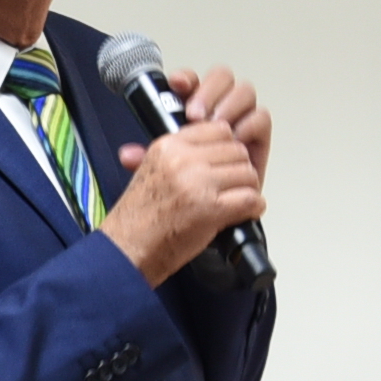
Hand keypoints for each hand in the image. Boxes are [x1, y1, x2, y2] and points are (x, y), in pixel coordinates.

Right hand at [99, 65, 270, 285]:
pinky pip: (250, 198)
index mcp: (168, 146)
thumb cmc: (138, 218)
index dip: (226, 149)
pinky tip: (242, 214)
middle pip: (237, 150)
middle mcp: (183, 159)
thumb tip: (208, 144)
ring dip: (246, 190)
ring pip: (248, 173)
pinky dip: (252, 208)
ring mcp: (198, 183)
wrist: (127, 250)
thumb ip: (177, 155)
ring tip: (234, 203)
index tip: (221, 166)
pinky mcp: (211, 208)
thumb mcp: (148, 170)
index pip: (220, 129)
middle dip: (238, 170)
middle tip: (229, 188)